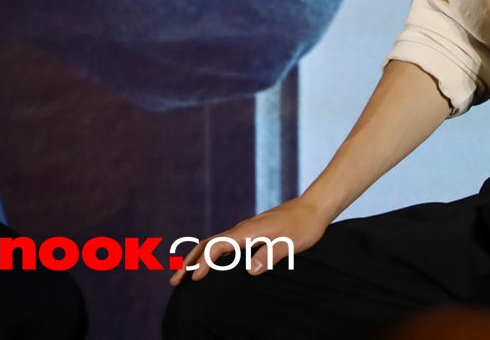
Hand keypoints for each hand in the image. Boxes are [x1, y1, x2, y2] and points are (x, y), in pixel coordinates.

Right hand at [169, 194, 330, 285]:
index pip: (218, 247)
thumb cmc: (304, 225)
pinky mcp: (252, 231)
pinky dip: (211, 253)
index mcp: (248, 231)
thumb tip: (250, 270)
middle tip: (175, 281)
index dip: (204, 263)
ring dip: (198, 257)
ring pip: (214, 243)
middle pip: (208, 244)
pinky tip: (212, 263)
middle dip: (190, 262)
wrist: (314, 207)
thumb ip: (270, 255)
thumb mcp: (291, 243)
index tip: (194, 279)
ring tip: (185, 274)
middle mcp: (243, 229)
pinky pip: (224, 243)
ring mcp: (246, 229)